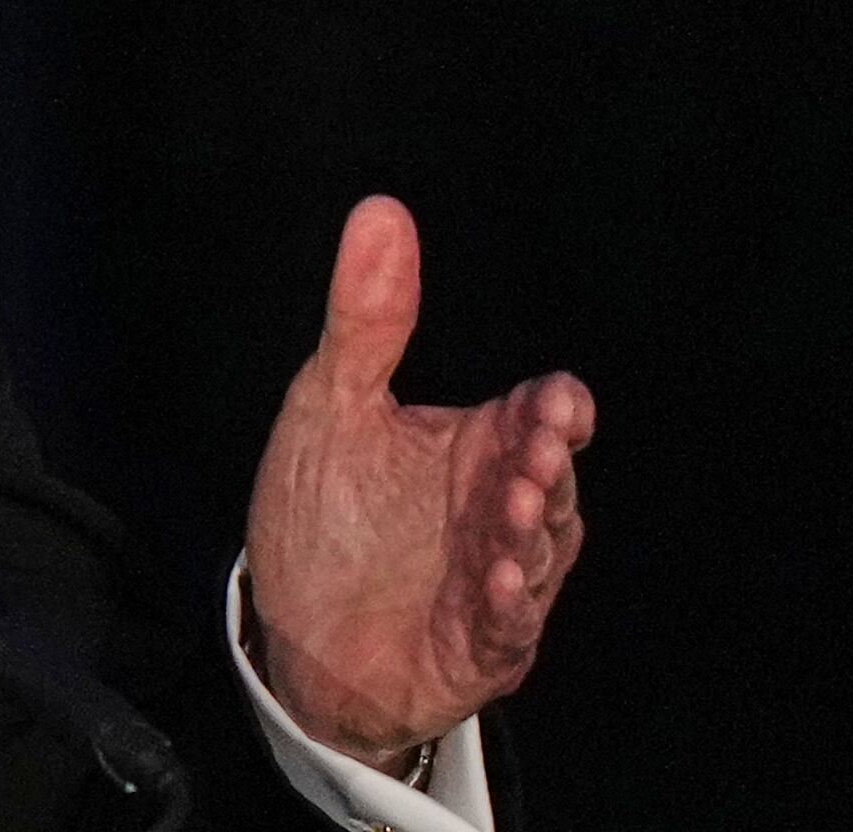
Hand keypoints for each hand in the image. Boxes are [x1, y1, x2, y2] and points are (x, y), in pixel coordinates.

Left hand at [247, 195, 593, 772]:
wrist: (296, 631)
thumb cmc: (327, 514)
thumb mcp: (332, 405)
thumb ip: (367, 319)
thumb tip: (382, 209)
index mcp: (476, 446)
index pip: (534, 415)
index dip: (552, 409)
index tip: (556, 397)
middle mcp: (498, 509)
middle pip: (547, 479)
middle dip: (548, 462)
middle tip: (539, 445)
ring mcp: (498, 580)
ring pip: (536, 549)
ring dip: (531, 528)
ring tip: (518, 502)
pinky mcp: (480, 643)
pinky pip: (505, 624)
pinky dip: (507, 603)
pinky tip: (498, 580)